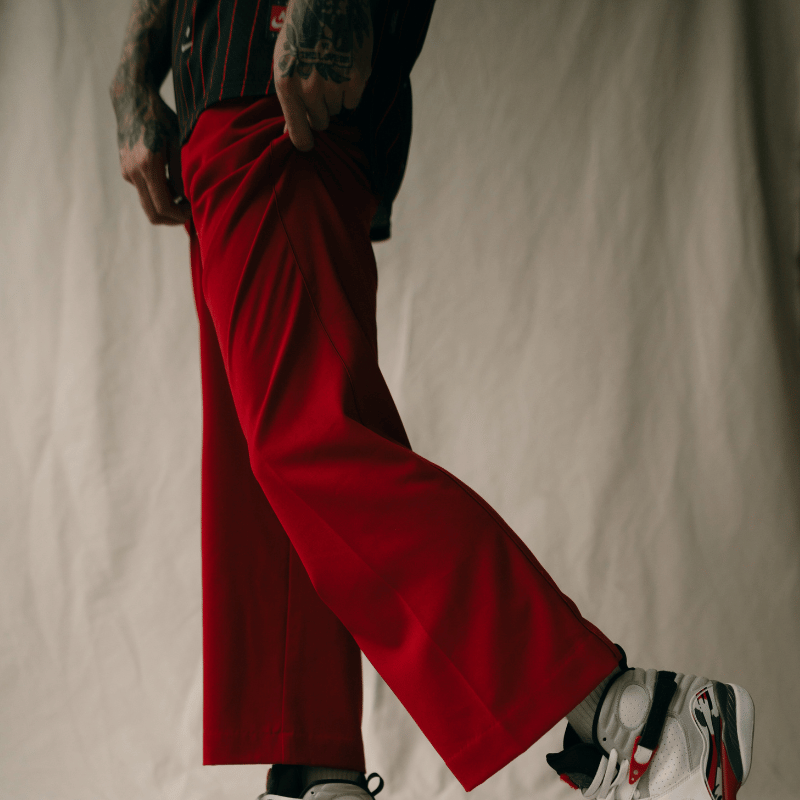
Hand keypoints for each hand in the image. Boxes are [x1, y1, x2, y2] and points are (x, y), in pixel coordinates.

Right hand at [111, 83, 190, 225]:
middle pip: (153, 214)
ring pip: (148, 205)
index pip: (164, 207)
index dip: (181, 216)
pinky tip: (172, 184)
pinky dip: (159, 195)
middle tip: (190, 214)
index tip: (195, 211)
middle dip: (173, 219)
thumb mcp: (179, 141)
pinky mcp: (125, 170)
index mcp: (147, 165)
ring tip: (184, 199)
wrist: (133, 100)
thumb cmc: (162, 118)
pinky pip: (145, 192)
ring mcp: (126, 172)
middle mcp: (133, 172)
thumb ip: (181, 173)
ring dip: (166, 207)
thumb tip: (186, 199)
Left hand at [273, 0, 372, 150]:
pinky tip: (345, 68)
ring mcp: (335, 84)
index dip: (305, 142)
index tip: (309, 144)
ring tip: (332, 70)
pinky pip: (353, 101)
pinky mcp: (357, 77)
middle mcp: (310, 89)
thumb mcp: (284, 64)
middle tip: (321, 86)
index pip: (299, 134)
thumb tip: (290, 134)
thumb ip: (288, 100)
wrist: (326, 0)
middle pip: (321, 122)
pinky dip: (351, 90)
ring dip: (336, 98)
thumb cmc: (300, 31)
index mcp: (287, 86)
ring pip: (338, 111)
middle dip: (321, 110)